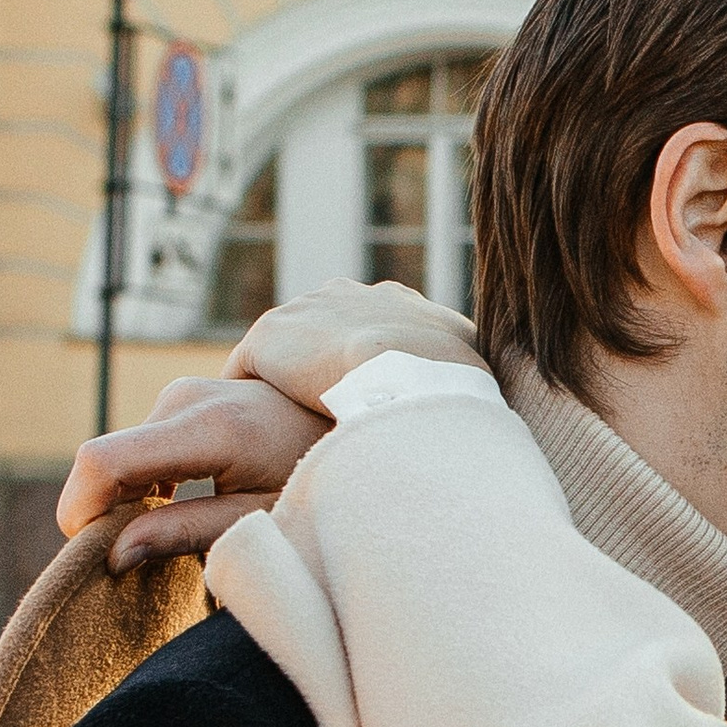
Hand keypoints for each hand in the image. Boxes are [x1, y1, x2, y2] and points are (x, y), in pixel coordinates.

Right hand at [58, 376, 329, 570]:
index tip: (91, 556)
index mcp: (208, 428)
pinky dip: (139, 484)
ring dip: (123, 502)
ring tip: (160, 539)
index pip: (104, 462)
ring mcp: (182, 393)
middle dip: (103, 516)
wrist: (357, 419)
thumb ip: (185, 533)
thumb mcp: (259, 519)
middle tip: (132, 563)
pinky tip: (169, 513)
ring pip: (118, 457)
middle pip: (104, 463)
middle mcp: (184, 399)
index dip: (80, 511)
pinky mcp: (184, 399)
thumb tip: (115, 555)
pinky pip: (138, 446)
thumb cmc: (317, 478)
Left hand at [228, 279, 481, 414]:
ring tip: (273, 429)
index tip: (362, 401)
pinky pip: (247, 370)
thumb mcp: (470, 372)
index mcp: (395, 302)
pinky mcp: (269, 336)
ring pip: (284, 353)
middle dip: (320, 369)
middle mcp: (346, 294)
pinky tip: (248, 431)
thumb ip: (460, 377)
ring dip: (282, 385)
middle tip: (318, 417)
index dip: (365, 365)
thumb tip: (478, 404)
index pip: (370, 329)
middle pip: (322, 335)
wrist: (408, 369)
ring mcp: (305, 311)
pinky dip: (249, 396)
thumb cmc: (450, 381)